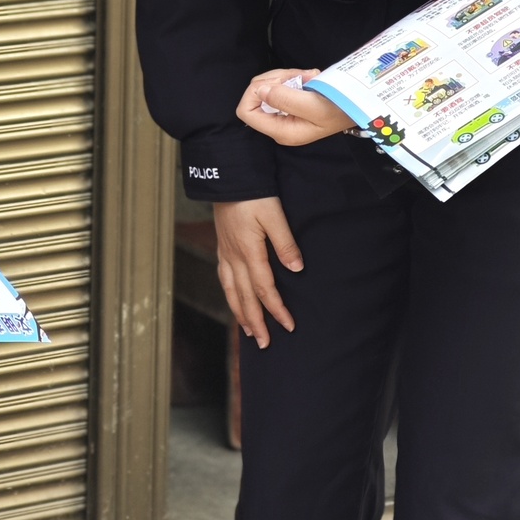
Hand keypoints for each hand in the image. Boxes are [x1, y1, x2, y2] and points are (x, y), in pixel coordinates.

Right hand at [212, 197, 302, 347]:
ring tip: (248, 331)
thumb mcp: (274, 215)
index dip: (277, 310)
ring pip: (230, 291)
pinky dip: (229, 295)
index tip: (289, 326)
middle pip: (244, 297)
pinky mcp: (222, 246)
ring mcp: (225, 253)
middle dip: (255, 322)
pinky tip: (233, 298)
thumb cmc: (253, 193)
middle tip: (265, 344)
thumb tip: (296, 270)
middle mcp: (234, 257)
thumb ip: (285, 243)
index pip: (264, 289)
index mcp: (249, 252)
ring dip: (240, 313)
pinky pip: (224, 279)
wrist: (226, 176)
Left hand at [235, 68, 351, 146]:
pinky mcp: (289, 103)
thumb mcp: (312, 105)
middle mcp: (278, 124)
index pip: (246, 111)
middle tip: (298, 77)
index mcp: (280, 130)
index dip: (254, 93)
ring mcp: (283, 113)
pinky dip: (292, 76)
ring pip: (267, 85)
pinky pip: (279, 83)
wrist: (358, 105)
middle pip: (255, 94)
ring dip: (286, 75)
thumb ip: (283, 98)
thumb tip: (259, 90)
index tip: (275, 83)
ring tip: (308, 77)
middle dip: (275, 80)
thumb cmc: (338, 109)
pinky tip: (309, 78)